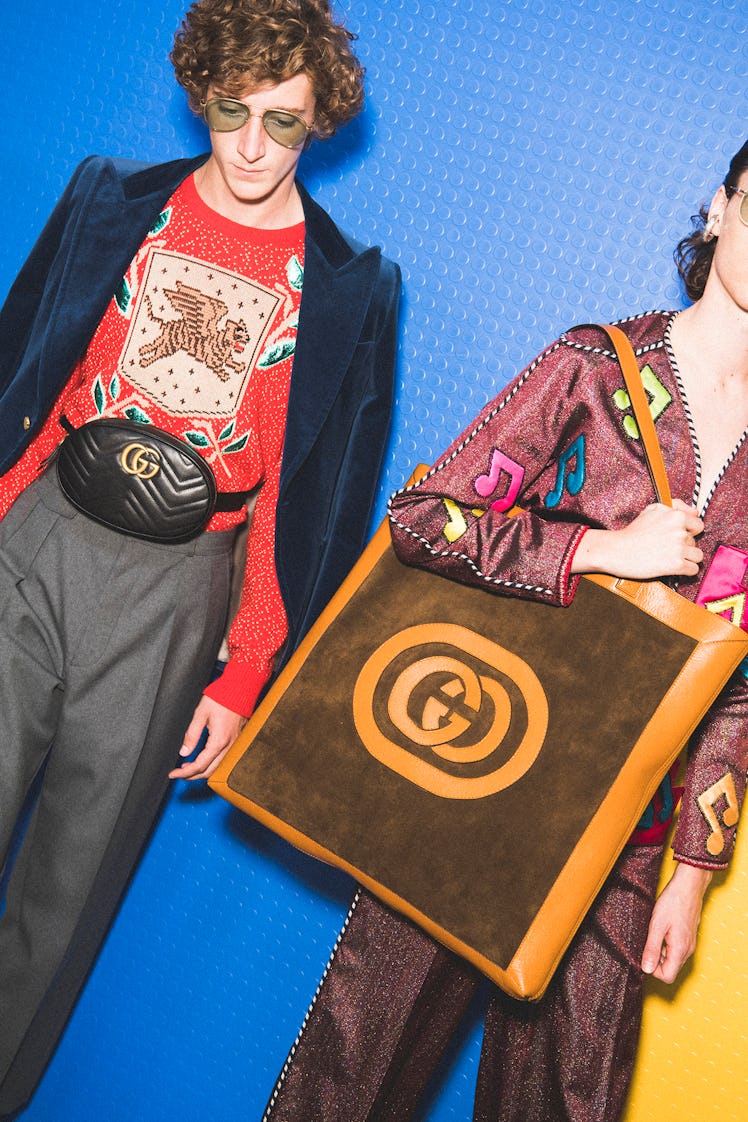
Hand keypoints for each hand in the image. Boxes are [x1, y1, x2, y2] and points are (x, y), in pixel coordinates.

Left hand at [169, 695, 246, 780]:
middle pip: (209, 771)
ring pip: (218, 767)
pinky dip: (212, 764)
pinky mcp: (237, 740)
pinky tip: (204, 758)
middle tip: (179, 774)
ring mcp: (235, 744)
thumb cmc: (222, 697)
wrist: (241, 688)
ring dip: (202, 771)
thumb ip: (192, 734)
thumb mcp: (201, 714)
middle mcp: (229, 745)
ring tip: (188, 767)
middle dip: (192, 776)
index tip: (173, 773)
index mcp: (218, 741)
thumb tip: (184, 752)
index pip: (199, 765)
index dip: (184, 773)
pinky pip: (224, 759)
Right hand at [572, 499, 703, 579]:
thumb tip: (695, 512)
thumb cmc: (633, 531)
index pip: (698, 525)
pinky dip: (685, 570)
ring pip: (698, 556)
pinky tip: (673, 568)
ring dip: (687, 558)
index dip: (688, 531)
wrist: (617, 551)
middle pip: (695, 541)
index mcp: (676, 516)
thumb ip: (675, 506)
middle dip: (684, 545)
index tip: (676, 536)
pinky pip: (693, 569)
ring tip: (671, 558)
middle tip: (666, 548)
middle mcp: (680, 531)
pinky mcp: (676, 565)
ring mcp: (679, 548)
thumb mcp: (652, 510)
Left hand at [641, 863, 712, 982]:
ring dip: (660, 951)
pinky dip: (665, 944)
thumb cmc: (673, 902)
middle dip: (656, 960)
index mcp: (680, 950)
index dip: (652, 970)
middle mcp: (687, 950)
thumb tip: (646, 969)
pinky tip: (660, 929)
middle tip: (647, 940)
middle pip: (670, 969)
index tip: (644, 953)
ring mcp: (689, 944)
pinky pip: (675, 949)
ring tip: (654, 932)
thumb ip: (652, 948)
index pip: (667, 976)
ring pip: (672, 959)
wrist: (689, 885)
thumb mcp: (657, 925)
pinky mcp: (688, 937)